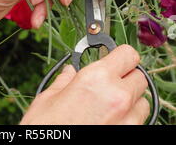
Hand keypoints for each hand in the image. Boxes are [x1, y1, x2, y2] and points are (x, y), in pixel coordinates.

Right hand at [20, 45, 149, 124]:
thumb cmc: (47, 129)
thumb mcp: (48, 100)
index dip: (121, 55)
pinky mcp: (129, 135)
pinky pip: (138, 122)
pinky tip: (110, 121)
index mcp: (96, 79)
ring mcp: (127, 121)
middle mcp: (117, 97)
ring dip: (131, 100)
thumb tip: (69, 72)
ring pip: (142, 101)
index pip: (128, 54)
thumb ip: (64, 81)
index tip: (114, 58)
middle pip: (139, 77)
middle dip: (127, 77)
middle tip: (110, 83)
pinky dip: (129, 119)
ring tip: (110, 106)